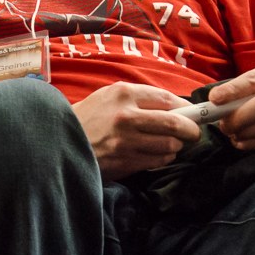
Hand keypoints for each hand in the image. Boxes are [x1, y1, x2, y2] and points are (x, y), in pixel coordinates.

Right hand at [72, 82, 199, 180]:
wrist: (60, 141)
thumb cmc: (88, 118)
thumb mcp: (108, 96)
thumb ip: (139, 99)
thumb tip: (176, 107)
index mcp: (123, 93)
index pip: (167, 99)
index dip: (186, 107)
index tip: (193, 113)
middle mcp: (126, 115)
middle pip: (174, 122)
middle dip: (191, 129)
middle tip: (193, 133)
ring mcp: (125, 140)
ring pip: (169, 144)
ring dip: (175, 146)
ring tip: (171, 144)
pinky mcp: (125, 161)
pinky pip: (157, 161)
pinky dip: (164, 158)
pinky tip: (157, 155)